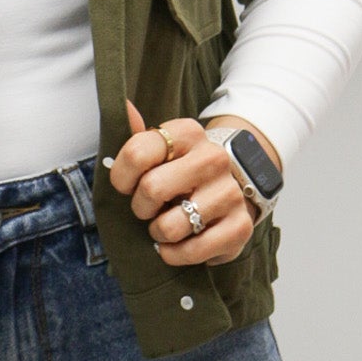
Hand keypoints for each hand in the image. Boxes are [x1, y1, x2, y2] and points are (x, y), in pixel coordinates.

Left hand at [108, 99, 264, 267]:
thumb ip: (136, 134)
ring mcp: (229, 193)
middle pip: (151, 189)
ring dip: (159, 233)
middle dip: (140, 207)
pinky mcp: (240, 227)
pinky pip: (192, 251)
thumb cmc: (183, 171)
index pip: (137, 153)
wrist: (232, 187)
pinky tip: (180, 243)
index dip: (121, 177)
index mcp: (188, 133)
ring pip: (169, 226)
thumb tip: (123, 106)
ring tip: (167, 225)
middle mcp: (212, 158)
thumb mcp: (160, 149)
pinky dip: (176, 254)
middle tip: (149, 208)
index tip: (126, 185)